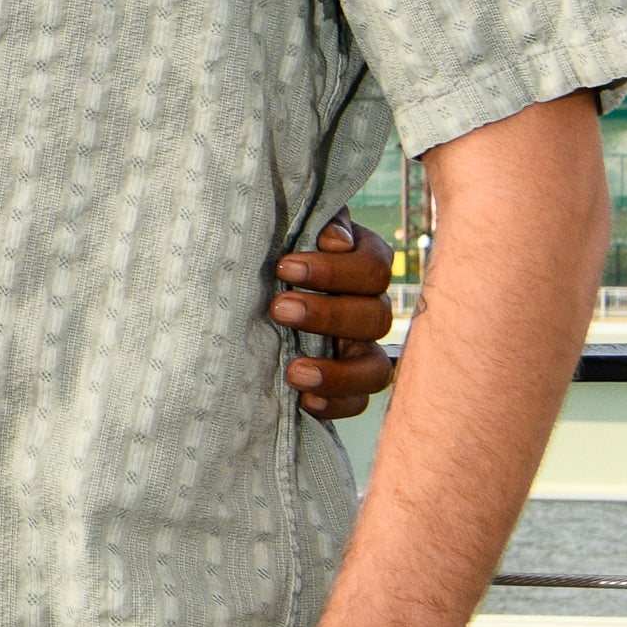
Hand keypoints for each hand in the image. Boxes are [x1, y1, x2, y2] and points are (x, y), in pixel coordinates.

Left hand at [270, 214, 397, 421]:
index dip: (334, 271)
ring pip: (376, 369)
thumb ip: (319, 223)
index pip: (374, 268)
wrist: (251, 283)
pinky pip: (358, 402)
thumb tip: (336, 241)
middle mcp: (371, 307)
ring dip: (337, 373)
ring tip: (293, 371)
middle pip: (376, 317)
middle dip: (326, 315)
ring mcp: (361, 349)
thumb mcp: (293, 224)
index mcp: (364, 263)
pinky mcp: (346, 384)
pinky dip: (336, 404)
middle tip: (278, 309)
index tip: (285, 268)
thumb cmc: (276, 246)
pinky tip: (304, 400)